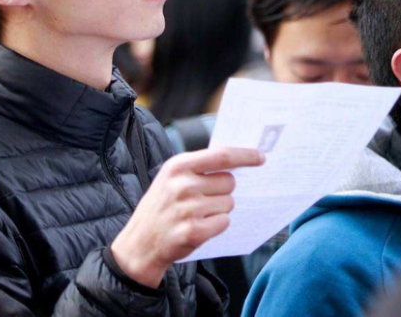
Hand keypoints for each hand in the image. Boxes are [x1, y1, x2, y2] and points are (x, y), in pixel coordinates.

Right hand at [110, 147, 264, 287]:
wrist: (139, 244)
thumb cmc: (161, 207)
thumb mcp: (171, 178)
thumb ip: (199, 167)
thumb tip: (237, 161)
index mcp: (178, 166)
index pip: (222, 156)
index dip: (245, 156)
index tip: (261, 157)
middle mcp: (183, 185)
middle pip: (229, 182)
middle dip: (223, 191)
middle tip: (204, 199)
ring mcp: (188, 209)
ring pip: (229, 203)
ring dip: (219, 210)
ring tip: (196, 214)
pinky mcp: (193, 232)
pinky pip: (224, 222)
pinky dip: (216, 226)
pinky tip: (198, 227)